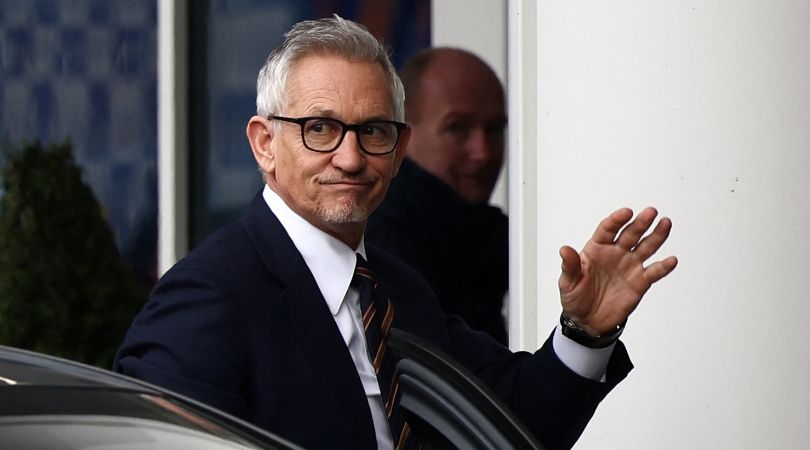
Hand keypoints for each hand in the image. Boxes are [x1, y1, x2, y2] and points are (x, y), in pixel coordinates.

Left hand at [558, 207, 677, 334]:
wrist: (587, 321)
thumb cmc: (575, 297)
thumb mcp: (567, 282)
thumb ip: (570, 265)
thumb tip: (564, 250)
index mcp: (597, 248)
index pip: (608, 229)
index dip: (617, 220)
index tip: (626, 212)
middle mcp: (616, 253)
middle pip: (630, 233)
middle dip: (641, 223)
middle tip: (651, 212)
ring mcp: (629, 266)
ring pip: (646, 247)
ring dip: (657, 236)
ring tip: (665, 224)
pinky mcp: (639, 282)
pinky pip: (653, 272)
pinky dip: (663, 267)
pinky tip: (671, 260)